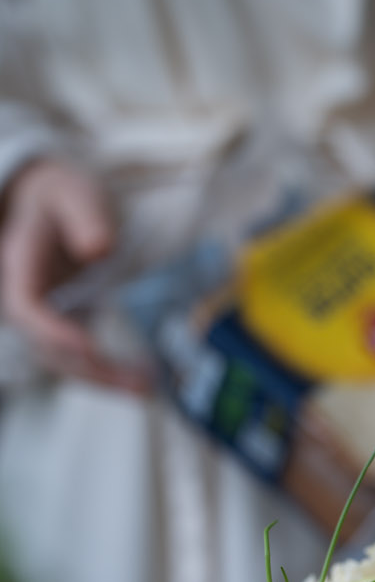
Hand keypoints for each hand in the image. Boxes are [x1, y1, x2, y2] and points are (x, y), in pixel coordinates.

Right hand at [0, 159, 149, 391]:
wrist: (50, 206)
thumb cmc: (64, 197)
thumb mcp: (76, 193)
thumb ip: (86, 217)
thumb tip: (99, 248)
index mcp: (20, 263)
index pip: (25, 307)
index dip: (53, 332)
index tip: (91, 348)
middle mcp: (23, 298)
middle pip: (47, 347)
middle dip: (91, 369)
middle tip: (140, 382)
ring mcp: (40, 319)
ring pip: (63, 362)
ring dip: (104, 380)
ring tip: (148, 388)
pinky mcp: (60, 330)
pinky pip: (78, 360)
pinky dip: (107, 375)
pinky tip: (142, 383)